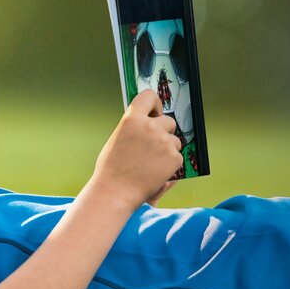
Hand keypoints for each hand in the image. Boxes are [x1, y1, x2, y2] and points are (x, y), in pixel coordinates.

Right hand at [92, 90, 182, 210]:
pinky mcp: (174, 158)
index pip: (149, 96)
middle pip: (168, 121)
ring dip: (168, 149)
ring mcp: (164, 142)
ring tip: (151, 163)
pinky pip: (177, 156)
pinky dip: (170, 164)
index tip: (155, 112)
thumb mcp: (118, 138)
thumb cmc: (112, 169)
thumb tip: (146, 120)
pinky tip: (155, 171)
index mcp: (132, 119)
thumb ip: (134, 127)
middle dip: (164, 132)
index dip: (155, 104)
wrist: (116, 192)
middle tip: (152, 148)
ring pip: (175, 140)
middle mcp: (150, 127)